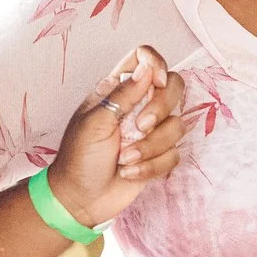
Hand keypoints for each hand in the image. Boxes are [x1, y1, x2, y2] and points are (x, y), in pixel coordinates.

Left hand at [46, 45, 190, 229]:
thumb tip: (147, 68)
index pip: (143, 58)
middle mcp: (138, 105)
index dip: (156, 64)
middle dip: (162, 108)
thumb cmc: (79, 158)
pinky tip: (129, 173)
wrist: (80, 199)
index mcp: (117, 90)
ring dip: (150, 147)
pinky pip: (174, 154)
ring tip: (124, 159)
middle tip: (140, 127)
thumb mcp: (95, 122)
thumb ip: (123, 94)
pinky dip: (152, 167)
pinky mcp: (158, 155)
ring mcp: (150, 131)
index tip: (157, 83)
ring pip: (177, 125)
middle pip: (174, 86)